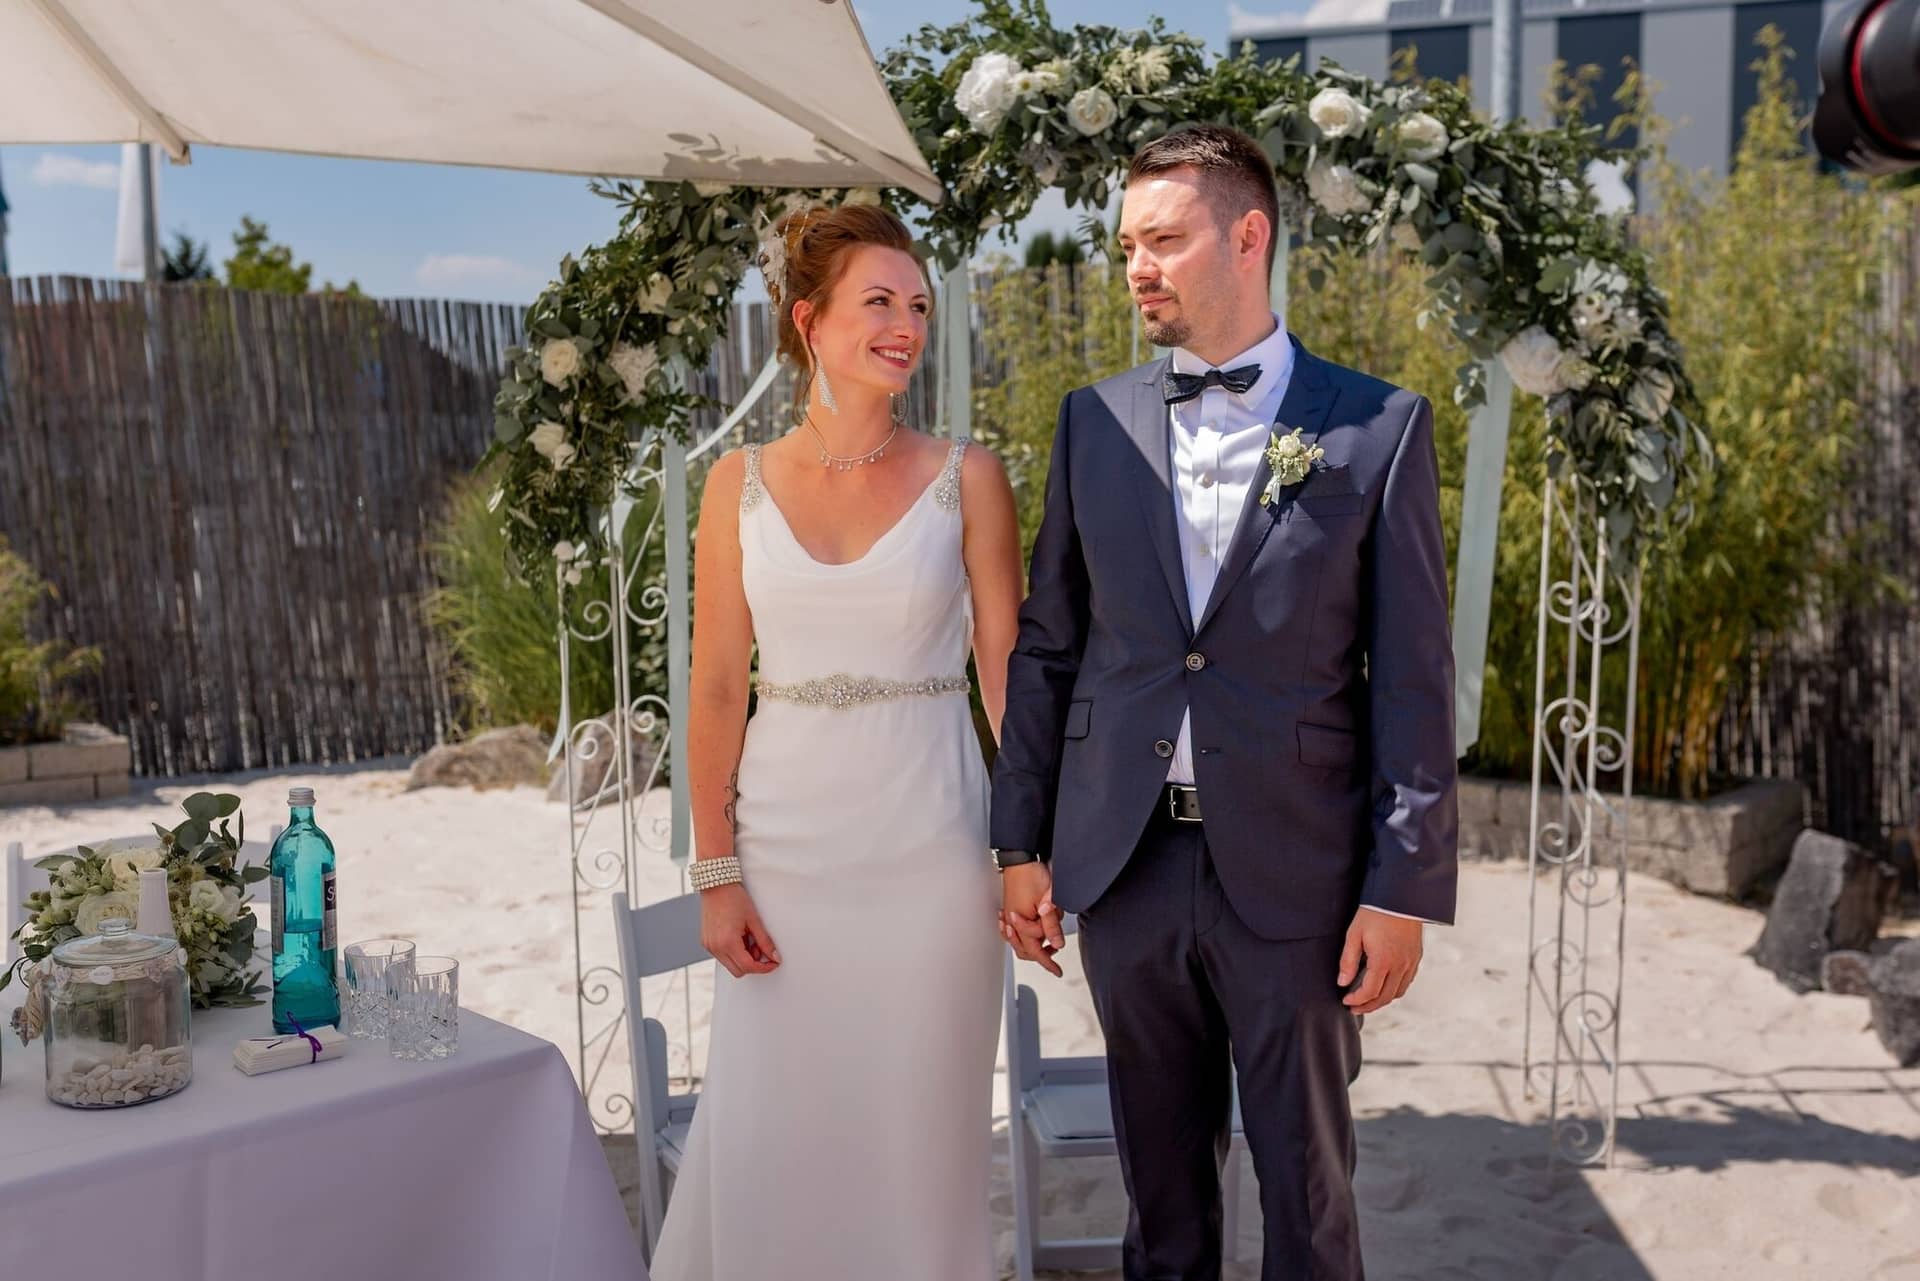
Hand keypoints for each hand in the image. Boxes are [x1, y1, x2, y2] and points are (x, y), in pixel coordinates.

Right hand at [700, 883, 780, 977]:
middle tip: (759, 947)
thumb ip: (765, 941)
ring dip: (742, 958)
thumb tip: (774, 956)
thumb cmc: (733, 898)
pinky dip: (733, 952)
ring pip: (730, 965)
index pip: (748, 967)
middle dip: (752, 964)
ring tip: (747, 938)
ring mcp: (709, 946)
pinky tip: (738, 937)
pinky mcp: (706, 942)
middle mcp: (715, 947)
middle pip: (738, 971)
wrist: (716, 885)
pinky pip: (722, 956)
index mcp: (728, 942)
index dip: (763, 968)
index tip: (772, 963)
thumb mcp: (754, 920)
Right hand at [998, 862, 1065, 977]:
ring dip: (1035, 942)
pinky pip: (1016, 929)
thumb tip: (1056, 944)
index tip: (1057, 971)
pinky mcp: (1012, 908)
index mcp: (1020, 923)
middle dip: (1041, 953)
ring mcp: (1010, 915)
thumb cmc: (1031, 875)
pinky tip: (1034, 927)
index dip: (1048, 963)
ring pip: (1021, 940)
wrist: (1020, 859)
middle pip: (1025, 950)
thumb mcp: (1047, 902)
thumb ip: (1051, 925)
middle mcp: (1012, 922)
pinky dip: (1025, 932)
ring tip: (1049, 937)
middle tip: (1054, 952)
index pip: (1035, 951)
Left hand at [1338, 907, 1421, 1013]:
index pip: (1370, 992)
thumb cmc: (1375, 913)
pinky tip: (1384, 987)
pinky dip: (1395, 990)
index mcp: (1383, 961)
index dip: (1357, 1000)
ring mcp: (1411, 962)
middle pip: (1385, 997)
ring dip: (1382, 1000)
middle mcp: (1400, 965)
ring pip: (1398, 992)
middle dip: (1368, 1006)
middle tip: (1354, 1008)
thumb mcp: (1354, 934)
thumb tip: (1343, 982)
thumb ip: (1348, 961)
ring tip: (1367, 1001)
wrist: (1400, 897)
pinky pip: (1407, 982)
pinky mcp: (1416, 957)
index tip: (1345, 1000)